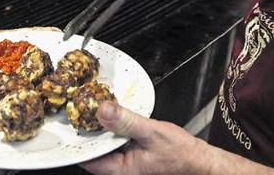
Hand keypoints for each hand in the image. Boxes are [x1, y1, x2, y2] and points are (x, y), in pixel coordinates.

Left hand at [80, 101, 210, 174]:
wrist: (197, 159)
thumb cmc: (179, 153)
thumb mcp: (151, 132)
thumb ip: (126, 121)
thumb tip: (103, 110)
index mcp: (120, 170)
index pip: (88, 157)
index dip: (79, 138)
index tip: (75, 117)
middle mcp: (119, 169)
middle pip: (94, 148)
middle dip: (90, 128)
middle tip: (87, 106)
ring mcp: (124, 162)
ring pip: (104, 143)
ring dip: (103, 126)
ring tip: (100, 107)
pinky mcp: (130, 153)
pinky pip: (115, 140)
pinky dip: (114, 127)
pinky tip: (116, 115)